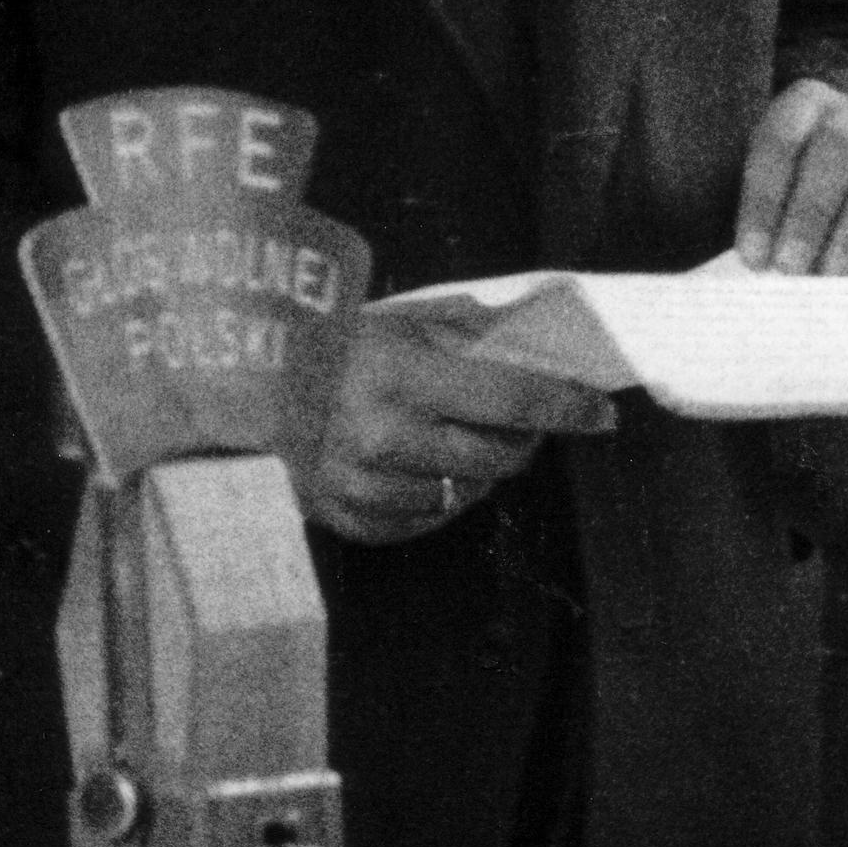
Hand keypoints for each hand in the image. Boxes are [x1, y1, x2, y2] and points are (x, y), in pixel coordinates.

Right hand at [303, 314, 615, 545]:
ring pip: (465, 494)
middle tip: (523, 422)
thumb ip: (467, 338)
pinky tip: (425, 468)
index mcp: (401, 377)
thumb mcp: (400, 324)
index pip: (513, 401)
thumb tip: (540, 352)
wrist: (245, 386)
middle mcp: (383, 436)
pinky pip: (423, 523)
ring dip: (479, 469)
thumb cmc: (332, 344)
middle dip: (525, 440)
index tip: (603, 413)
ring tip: (461, 439)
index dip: (567, 408)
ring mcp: (361, 484)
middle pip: (498, 457)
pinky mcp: (345, 516)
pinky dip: (438, 499)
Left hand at [735, 80, 847, 277]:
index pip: (781, 138)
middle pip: (838, 144)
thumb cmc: (810, 203)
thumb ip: (769, 224)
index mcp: (806, 104)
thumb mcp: (779, 198)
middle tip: (791, 268)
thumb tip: (759, 269)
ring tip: (832, 274)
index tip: (753, 258)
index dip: (765, 199)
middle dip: (811, 211)